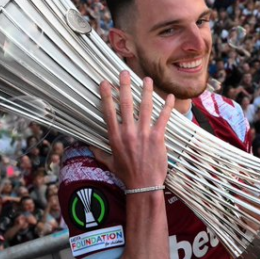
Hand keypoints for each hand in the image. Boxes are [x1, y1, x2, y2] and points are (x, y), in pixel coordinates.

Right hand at [96, 72, 174, 189]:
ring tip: (147, 79)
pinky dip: (167, 107)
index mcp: (115, 137)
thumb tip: (89, 145)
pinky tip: (170, 97)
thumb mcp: (109, 163)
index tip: (104, 82)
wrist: (143, 185)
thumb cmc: (126, 175)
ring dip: (146, 91)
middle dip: (125, 86)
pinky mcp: (158, 137)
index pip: (108, 111)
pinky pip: (163, 118)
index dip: (106, 95)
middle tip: (124, 73)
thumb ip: (99, 152)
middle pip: (126, 104)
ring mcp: (144, 134)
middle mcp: (128, 132)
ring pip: (145, 107)